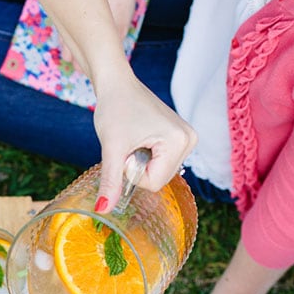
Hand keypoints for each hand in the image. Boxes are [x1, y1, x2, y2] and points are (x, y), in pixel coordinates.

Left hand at [93, 71, 195, 210]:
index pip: (154, 183)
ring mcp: (187, 139)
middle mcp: (190, 140)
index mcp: (179, 141)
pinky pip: (161, 162)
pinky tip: (141, 137)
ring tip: (135, 137)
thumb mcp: (112, 148)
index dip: (133, 172)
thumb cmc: (115, 108)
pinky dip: (147, 156)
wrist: (117, 84)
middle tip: (129, 142)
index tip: (125, 149)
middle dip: (138, 167)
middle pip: (160, 179)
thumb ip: (111, 181)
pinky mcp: (181, 138)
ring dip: (142, 161)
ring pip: (160, 172)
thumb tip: (102, 210)